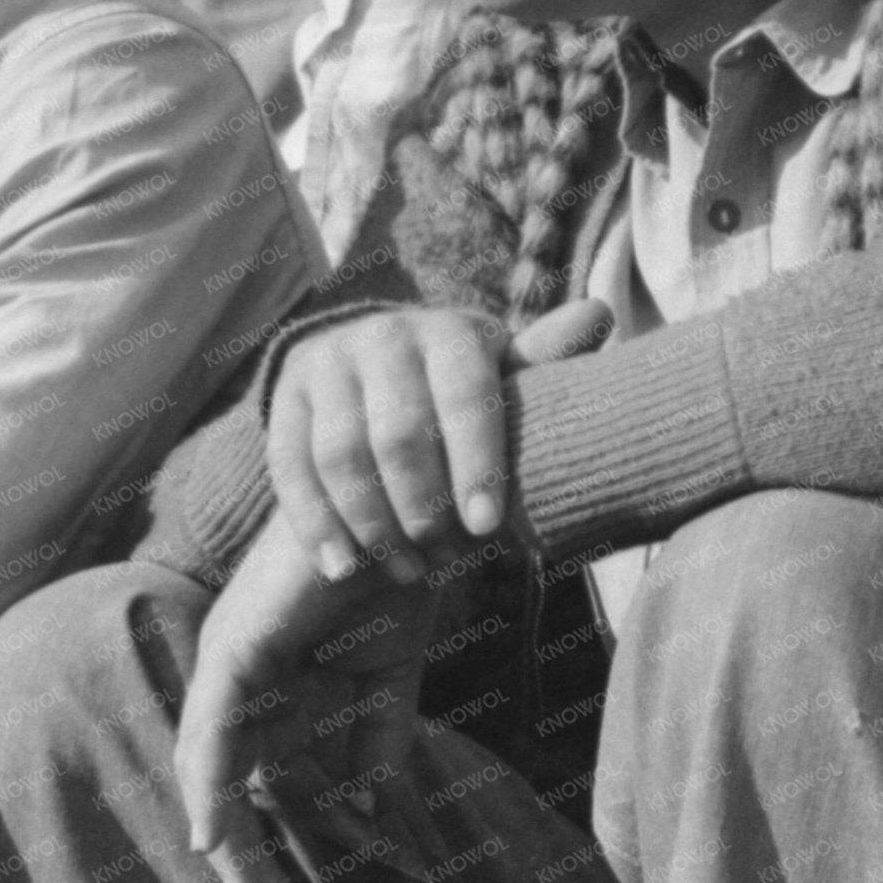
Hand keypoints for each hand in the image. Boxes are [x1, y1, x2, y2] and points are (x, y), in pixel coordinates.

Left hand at [174, 523, 452, 882]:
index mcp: (272, 680)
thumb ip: (375, 739)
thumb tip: (366, 805)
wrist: (412, 520)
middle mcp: (239, 672)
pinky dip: (209, 782)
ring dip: (223, 831)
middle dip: (238, 849)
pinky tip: (212, 831)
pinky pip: (213, 728)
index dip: (260, 837)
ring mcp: (230, 656)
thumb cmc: (397, 582)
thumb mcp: (387, 680)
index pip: (250, 774)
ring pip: (207, 763)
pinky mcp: (235, 646)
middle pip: (220, 779)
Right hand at [267, 299, 610, 582]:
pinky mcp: (283, 396)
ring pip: (342, 456)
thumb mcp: (504, 385)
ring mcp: (326, 361)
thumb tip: (599, 312)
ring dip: (374, 525)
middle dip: (423, 508)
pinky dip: (318, 523)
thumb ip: (543, 364)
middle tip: (444, 559)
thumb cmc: (466, 402)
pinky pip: (292, 468)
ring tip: (405, 570)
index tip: (488, 530)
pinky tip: (339, 567)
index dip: (477, 465)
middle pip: (399, 433)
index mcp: (450, 330)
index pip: (465, 396)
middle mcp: (383, 333)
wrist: (380, 388)